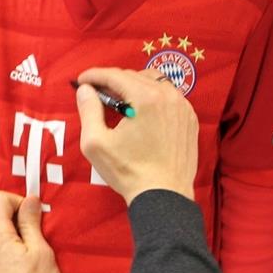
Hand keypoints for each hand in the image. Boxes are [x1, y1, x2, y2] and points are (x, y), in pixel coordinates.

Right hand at [75, 67, 198, 204]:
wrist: (164, 197)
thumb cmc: (128, 171)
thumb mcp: (96, 143)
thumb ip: (88, 110)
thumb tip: (85, 89)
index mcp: (146, 98)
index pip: (116, 75)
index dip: (95, 75)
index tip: (81, 81)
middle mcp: (168, 96)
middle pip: (135, 76)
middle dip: (113, 81)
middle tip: (96, 93)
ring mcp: (183, 107)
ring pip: (155, 83)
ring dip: (134, 86)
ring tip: (119, 101)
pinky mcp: (190, 120)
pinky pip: (169, 97)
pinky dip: (153, 98)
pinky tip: (142, 112)